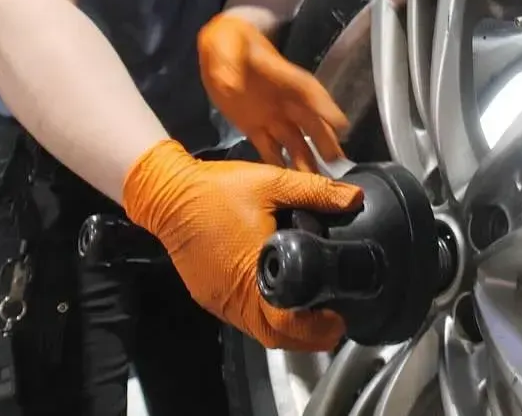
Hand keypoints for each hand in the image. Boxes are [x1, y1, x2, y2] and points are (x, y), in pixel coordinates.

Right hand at [123, 139, 364, 350]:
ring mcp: (219, 299)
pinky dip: (264, 318)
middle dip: (307, 337)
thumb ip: (316, 192)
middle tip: (332, 324)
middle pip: (275, 337)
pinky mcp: (208, 295)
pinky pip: (241, 318)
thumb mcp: (272, 183)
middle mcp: (234, 296)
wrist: (167, 192)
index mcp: (252, 273)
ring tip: (312, 315)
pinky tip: (279, 301)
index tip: (339, 319)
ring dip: (286, 330)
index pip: (287, 323)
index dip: (317, 329)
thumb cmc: (217, 191)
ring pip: (257, 331)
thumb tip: (354, 199)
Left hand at [198, 12, 348, 171]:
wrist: (218, 47)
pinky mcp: (253, 126)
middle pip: (310, 122)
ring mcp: (270, 115)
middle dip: (324, 141)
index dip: (325, 107)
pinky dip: (278, 163)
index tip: (341, 124)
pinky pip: (269, 148)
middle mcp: (284, 100)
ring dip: (305, 159)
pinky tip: (286, 181)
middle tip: (338, 163)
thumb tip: (229, 83)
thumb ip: (229, 62)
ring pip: (294, 141)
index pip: (309, 92)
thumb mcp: (227, 41)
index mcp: (283, 77)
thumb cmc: (229, 38)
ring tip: (316, 181)